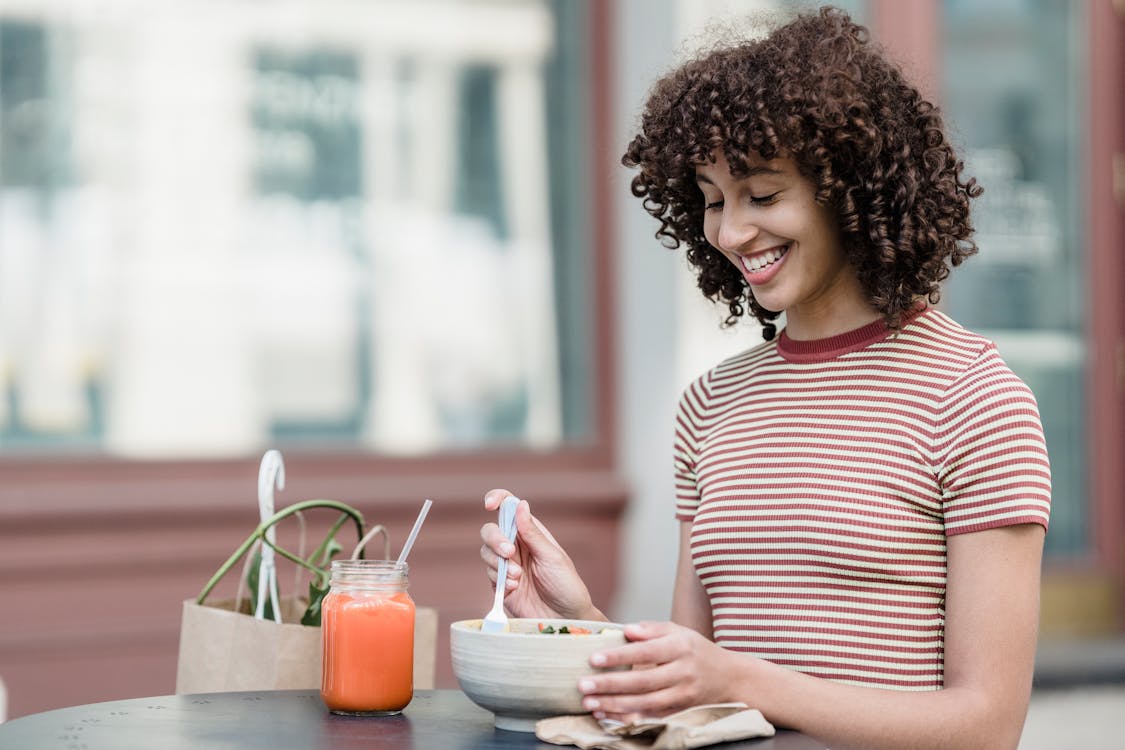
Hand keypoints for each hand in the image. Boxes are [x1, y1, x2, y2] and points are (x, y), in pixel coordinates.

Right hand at [479, 489, 602, 620]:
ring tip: (517, 576)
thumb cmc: (566, 585)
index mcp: (531, 532)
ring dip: (498, 562)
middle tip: (509, 553)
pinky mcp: (500, 584)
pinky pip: (489, 573)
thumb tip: (521, 504)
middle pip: (491, 530)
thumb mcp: (552, 557)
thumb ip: (532, 533)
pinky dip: (498, 578)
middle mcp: (517, 546)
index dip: (498, 500)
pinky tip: (514, 586)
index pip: (510, 508)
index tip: (489, 504)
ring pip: (486, 552)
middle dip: (495, 539)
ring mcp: (507, 565)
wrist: (564, 619)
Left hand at [577, 621, 740, 720]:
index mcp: (680, 648)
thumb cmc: (695, 650)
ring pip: (645, 704)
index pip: (646, 652)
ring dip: (614, 705)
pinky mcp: (680, 713)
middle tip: (583, 685)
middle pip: (643, 682)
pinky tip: (606, 715)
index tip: (594, 659)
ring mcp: (682, 696)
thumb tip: (626, 630)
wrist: (729, 679)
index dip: (619, 657)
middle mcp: (683, 673)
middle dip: (610, 685)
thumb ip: (651, 630)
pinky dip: (627, 718)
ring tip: (589, 703)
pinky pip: (650, 718)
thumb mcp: (678, 631)